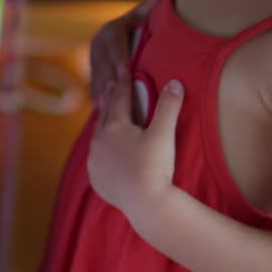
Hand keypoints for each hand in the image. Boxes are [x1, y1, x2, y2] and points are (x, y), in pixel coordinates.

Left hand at [86, 78, 184, 229]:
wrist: (145, 204)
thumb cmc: (155, 166)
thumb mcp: (163, 134)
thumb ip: (168, 107)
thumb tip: (175, 82)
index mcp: (115, 127)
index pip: (120, 98)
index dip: (124, 82)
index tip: (125, 68)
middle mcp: (100, 141)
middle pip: (105, 114)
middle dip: (109, 98)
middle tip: (109, 84)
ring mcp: (96, 161)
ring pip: (97, 136)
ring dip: (102, 123)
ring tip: (104, 114)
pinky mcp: (97, 179)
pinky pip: (96, 159)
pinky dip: (100, 150)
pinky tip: (102, 151)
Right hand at [88, 0, 160, 103]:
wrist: (120, 36)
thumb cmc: (137, 28)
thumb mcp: (140, 18)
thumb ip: (148, 10)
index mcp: (110, 29)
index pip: (114, 42)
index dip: (119, 56)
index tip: (126, 69)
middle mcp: (98, 43)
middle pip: (103, 62)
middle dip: (109, 78)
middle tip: (117, 93)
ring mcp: (93, 59)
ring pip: (96, 75)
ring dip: (100, 91)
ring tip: (107, 105)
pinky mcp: (93, 72)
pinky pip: (93, 85)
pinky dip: (96, 97)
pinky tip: (100, 109)